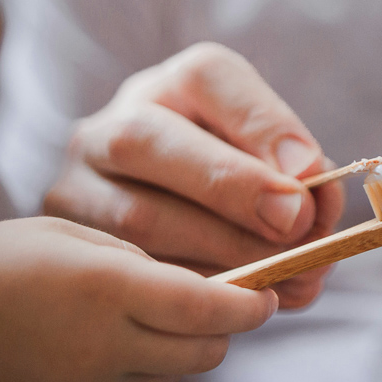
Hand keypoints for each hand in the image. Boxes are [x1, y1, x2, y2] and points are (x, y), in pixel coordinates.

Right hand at [0, 217, 275, 381]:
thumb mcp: (59, 235)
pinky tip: (111, 340)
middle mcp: (107, 345)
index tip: (267, 295)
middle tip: (225, 299)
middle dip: (227, 326)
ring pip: (176, 373)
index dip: (251, 304)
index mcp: (107, 288)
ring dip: (186, 346)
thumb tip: (191, 282)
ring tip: (160, 315)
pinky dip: (143, 366)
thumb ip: (132, 256)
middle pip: (206, 348)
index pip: (211, 306)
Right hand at [43, 42, 344, 307]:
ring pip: (134, 218)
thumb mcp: (272, 162)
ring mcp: (77, 185)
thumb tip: (308, 208)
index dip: (263, 126)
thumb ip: (297, 174)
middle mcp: (111, 126)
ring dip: (221, 254)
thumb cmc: (236, 184)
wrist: (160, 216)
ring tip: (285, 277)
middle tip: (295, 228)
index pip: (208, 78)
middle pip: (146, 142)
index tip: (312, 174)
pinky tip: (244, 303)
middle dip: (232, 189)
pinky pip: (128, 274)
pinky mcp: (70, 243)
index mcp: (173, 85)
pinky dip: (196, 293)